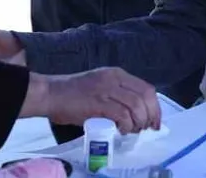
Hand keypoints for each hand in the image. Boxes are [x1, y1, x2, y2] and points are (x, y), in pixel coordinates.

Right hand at [21, 68, 160, 135]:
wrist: (50, 94)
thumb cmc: (73, 94)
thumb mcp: (100, 86)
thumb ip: (117, 94)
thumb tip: (136, 113)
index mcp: (116, 74)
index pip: (146, 88)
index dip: (155, 107)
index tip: (155, 121)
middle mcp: (114, 78)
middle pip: (146, 96)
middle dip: (150, 115)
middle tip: (146, 128)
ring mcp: (106, 89)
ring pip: (136, 106)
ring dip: (138, 122)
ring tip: (131, 130)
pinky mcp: (98, 102)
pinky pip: (122, 115)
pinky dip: (126, 125)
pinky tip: (121, 130)